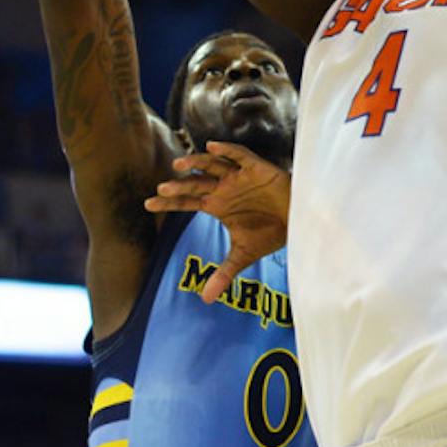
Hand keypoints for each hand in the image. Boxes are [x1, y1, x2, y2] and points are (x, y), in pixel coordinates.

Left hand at [144, 140, 290, 303]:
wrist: (299, 221)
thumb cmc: (269, 232)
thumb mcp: (243, 256)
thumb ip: (223, 275)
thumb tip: (205, 301)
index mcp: (216, 205)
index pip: (186, 202)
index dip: (168, 203)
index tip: (147, 204)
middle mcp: (223, 188)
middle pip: (196, 183)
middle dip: (179, 186)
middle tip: (162, 189)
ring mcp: (238, 176)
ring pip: (212, 165)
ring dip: (197, 163)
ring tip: (179, 165)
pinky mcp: (256, 168)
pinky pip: (239, 155)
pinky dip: (226, 150)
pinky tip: (212, 145)